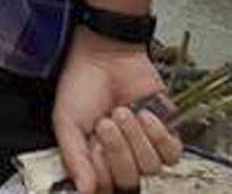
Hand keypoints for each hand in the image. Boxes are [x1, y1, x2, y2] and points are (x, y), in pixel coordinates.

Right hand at [52, 30, 182, 192]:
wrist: (105, 56)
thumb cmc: (81, 85)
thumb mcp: (66, 122)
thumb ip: (74, 158)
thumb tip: (84, 190)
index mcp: (93, 159)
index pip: (104, 187)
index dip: (101, 172)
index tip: (92, 149)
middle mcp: (119, 158)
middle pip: (129, 180)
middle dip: (117, 150)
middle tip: (105, 122)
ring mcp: (143, 148)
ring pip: (150, 167)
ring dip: (135, 137)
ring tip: (122, 111)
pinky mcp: (165, 135)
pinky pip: (171, 154)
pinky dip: (157, 134)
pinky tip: (144, 114)